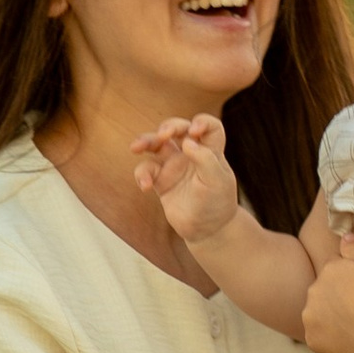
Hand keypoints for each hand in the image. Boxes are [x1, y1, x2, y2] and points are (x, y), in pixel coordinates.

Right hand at [131, 115, 240, 245]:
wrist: (207, 230)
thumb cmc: (217, 203)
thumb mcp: (218, 182)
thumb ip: (206, 160)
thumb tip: (188, 142)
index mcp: (211, 150)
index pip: (209, 127)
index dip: (202, 122)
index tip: (195, 131)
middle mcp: (191, 154)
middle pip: (178, 128)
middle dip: (169, 126)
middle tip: (163, 134)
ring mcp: (174, 166)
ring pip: (156, 144)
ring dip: (145, 140)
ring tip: (135, 147)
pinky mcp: (161, 180)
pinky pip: (146, 170)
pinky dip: (142, 175)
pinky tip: (145, 186)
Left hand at [300, 236, 353, 352]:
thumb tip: (345, 235)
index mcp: (329, 270)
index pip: (334, 270)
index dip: (349, 279)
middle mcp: (313, 291)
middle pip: (323, 291)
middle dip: (336, 297)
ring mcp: (310, 316)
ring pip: (318, 313)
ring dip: (330, 316)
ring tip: (353, 325)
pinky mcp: (311, 339)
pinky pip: (318, 335)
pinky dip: (329, 337)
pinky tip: (346, 339)